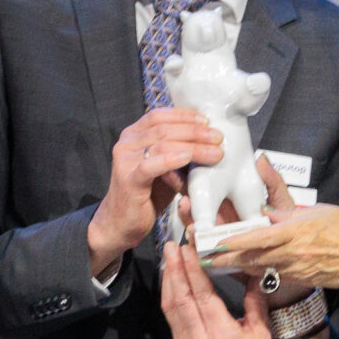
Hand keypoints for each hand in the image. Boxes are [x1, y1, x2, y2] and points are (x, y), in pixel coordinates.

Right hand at [86, 108, 222, 279]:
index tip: (207, 121)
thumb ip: (177, 152)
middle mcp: (126, 144)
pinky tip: (188, 158)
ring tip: (214, 152)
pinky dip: (171, 159)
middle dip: (194, 131)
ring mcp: (125, 161)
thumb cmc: (146, 195)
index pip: (159, 116)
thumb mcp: (164, 168)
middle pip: (163, 128)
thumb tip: (208, 141)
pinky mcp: (128, 180)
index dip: (184, 115)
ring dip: (192, 146)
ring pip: (161, 144)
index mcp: (132, 136)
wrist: (120, 223)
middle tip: (217, 138)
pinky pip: (151, 165)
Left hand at [157, 241, 275, 338]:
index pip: (203, 296)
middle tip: (172, 245)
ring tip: (169, 257)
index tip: (188, 249)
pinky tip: (171, 281)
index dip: (193, 270)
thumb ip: (256, 301)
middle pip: (181, 298)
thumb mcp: (262, 333)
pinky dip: (169, 296)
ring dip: (168, 280)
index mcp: (223, 335)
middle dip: (175, 268)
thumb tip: (256, 271)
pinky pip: (171, 318)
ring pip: (171, 307)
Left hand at [205, 160, 338, 291]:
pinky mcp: (307, 280)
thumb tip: (267, 211)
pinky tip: (249, 269)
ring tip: (217, 262)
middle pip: (253, 257)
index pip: (257, 237)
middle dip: (226, 258)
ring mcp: (301, 270)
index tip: (213, 242)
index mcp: (297, 232)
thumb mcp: (318, 212)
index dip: (233, 242)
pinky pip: (278, 275)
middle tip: (203, 257)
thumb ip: (289, 213)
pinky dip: (261, 271)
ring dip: (240, 265)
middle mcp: (295, 254)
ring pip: (262, 268)